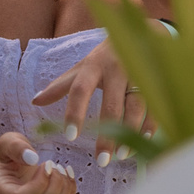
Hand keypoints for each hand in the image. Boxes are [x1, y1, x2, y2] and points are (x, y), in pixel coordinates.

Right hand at [0, 135, 79, 193]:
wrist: (6, 164)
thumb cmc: (5, 152)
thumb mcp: (7, 142)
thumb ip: (16, 147)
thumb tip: (32, 158)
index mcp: (0, 192)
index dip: (40, 184)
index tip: (47, 164)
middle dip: (55, 185)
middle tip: (56, 165)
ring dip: (64, 189)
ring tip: (62, 168)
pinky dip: (67, 192)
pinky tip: (67, 175)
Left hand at [31, 39, 145, 166]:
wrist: (143, 32)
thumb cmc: (107, 56)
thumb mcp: (83, 67)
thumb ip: (61, 85)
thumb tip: (35, 101)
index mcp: (93, 66)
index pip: (79, 90)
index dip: (74, 113)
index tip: (70, 137)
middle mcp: (116, 69)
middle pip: (110, 104)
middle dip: (106, 134)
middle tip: (101, 161)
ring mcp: (139, 73)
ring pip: (135, 106)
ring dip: (130, 132)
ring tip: (122, 156)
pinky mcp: (158, 79)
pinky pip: (155, 105)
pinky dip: (151, 125)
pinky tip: (145, 142)